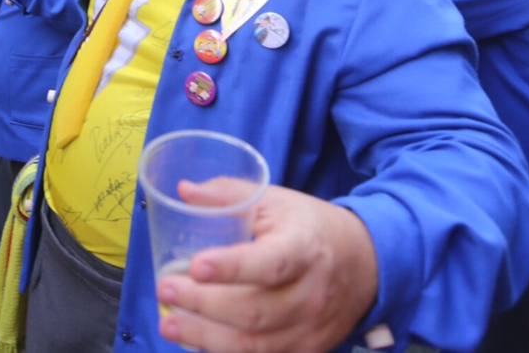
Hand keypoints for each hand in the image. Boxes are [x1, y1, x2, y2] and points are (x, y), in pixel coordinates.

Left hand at [157, 181, 377, 352]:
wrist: (363, 264)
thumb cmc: (306, 227)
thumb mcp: (275, 200)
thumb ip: (228, 195)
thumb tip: (182, 191)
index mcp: (304, 247)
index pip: (270, 262)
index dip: (232, 267)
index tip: (195, 265)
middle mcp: (311, 293)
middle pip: (255, 311)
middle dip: (204, 305)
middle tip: (165, 289)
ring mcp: (310, 328)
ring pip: (255, 344)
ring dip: (206, 337)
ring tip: (169, 324)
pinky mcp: (305, 350)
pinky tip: (196, 342)